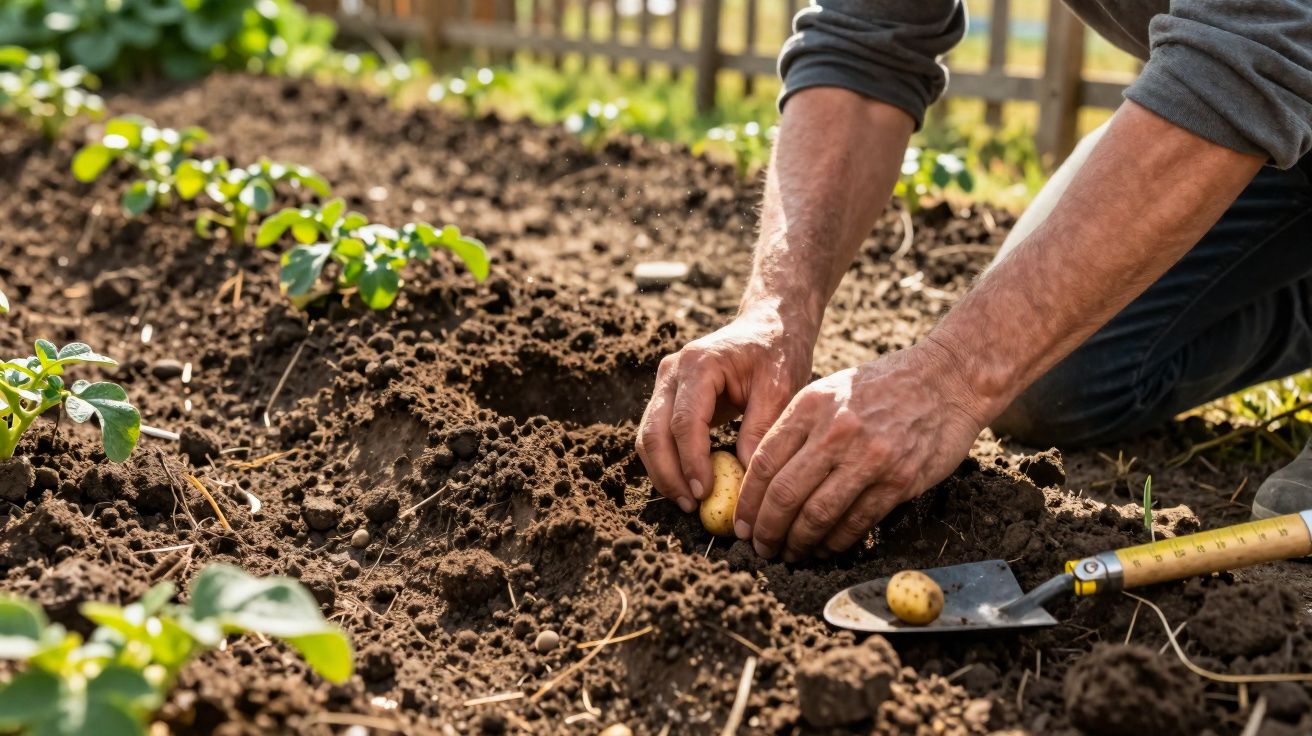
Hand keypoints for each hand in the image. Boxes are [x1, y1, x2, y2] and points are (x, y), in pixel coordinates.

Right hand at [636, 302, 815, 514]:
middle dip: (669, 474)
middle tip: (692, 506)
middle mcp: (673, 372)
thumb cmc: (778, 353)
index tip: (705, 493)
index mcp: (699, 364)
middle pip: (654, 431)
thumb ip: (761, 427)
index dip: (691, 461)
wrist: (769, 326)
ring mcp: (666, 384)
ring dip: (663, 473)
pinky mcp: (669, 398)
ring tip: (689, 502)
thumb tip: (744, 475)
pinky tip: (688, 485)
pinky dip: (668, 463)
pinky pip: (657, 435)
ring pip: (648, 436)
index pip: (684, 421)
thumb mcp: (781, 386)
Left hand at [734, 340, 986, 560]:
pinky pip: (856, 522)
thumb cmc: (883, 385)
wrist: (947, 378)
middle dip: (766, 530)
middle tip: (761, 547)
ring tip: (790, 553)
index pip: (763, 463)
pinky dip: (835, 542)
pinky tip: (825, 549)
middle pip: (784, 494)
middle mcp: (835, 431)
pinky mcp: (899, 480)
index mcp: (810, 406)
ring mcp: (869, 457)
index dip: (747, 502)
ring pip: (817, 515)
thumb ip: (797, 427)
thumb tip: (763, 477)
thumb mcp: (830, 391)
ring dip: (798, 542)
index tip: (742, 523)